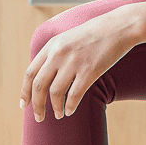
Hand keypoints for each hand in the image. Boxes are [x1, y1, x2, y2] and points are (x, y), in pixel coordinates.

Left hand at [21, 8, 137, 121]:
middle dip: (36, 105)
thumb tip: (46, 75)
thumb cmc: (97, 32)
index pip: (30, 73)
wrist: (120, 26)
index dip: (25, 92)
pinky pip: (74, 95)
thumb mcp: (69, 37)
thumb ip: (56, 53)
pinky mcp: (89, 70)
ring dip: (55, 108)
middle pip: (39, 86)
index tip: (24, 105)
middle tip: (39, 117)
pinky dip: (70, 106)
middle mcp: (58, 53)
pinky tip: (70, 110)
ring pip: (55, 93)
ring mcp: (73, 62)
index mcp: (51, 45)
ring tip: (59, 115)